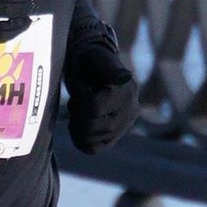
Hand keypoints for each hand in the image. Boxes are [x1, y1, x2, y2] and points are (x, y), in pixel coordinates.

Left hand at [64, 17, 139, 154]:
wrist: (91, 67)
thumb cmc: (89, 59)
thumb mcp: (96, 56)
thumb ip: (108, 67)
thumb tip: (125, 77)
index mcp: (127, 90)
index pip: (95, 108)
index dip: (79, 101)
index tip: (80, 89)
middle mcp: (130, 110)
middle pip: (96, 127)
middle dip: (78, 116)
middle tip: (75, 101)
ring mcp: (124, 125)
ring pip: (94, 141)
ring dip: (77, 127)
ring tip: (78, 111)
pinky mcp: (115, 135)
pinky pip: (94, 149)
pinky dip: (81, 141)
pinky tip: (77, 125)